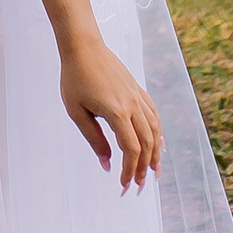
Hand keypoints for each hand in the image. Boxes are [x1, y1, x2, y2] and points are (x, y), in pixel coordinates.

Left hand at [43, 0, 163, 190]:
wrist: (83, 46)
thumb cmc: (75, 78)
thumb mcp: (77, 112)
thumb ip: (94, 139)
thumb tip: (107, 164)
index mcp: (117, 112)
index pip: (131, 150)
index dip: (129, 170)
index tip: (122, 185)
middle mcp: (132, 105)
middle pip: (146, 144)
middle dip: (143, 168)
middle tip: (138, 186)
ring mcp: (137, 96)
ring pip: (154, 130)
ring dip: (155, 153)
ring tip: (154, 171)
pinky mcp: (137, 89)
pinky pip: (154, 115)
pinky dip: (158, 132)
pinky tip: (158, 142)